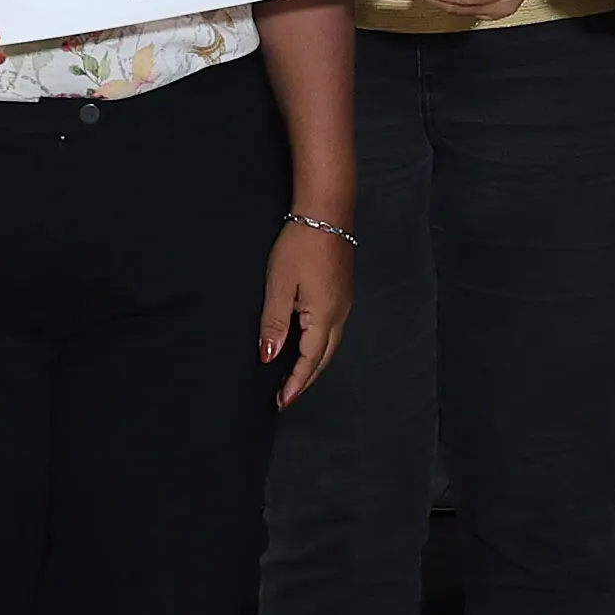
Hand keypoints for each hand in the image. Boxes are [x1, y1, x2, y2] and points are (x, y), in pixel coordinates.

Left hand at [262, 217, 356, 404]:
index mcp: (324, 315)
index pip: (309, 360)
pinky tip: (306, 348)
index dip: (295, 383)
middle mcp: (340, 314)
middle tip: (285, 397)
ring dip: (312, 366)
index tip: (281, 401)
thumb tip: (269, 356)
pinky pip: (332, 332)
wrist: (327, 212)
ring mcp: (344, 304)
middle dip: (305, 380)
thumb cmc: (301, 243)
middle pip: (323, 359)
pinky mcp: (342, 294)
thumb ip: (274, 322)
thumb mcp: (279, 283)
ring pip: (330, 346)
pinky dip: (318, 348)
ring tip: (293, 379)